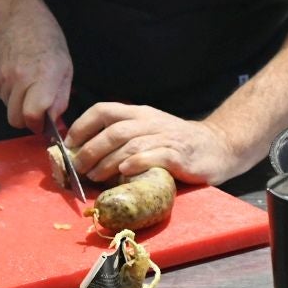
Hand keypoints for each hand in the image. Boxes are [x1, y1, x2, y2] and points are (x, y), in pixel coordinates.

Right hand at [0, 0, 71, 131]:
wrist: (15, 14)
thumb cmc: (45, 36)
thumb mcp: (65, 66)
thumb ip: (60, 97)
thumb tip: (55, 120)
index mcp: (42, 77)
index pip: (32, 116)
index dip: (38, 125)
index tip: (45, 123)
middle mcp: (19, 79)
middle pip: (16, 120)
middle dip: (27, 120)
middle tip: (38, 109)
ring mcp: (2, 78)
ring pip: (8, 109)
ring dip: (18, 105)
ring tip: (28, 85)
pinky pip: (1, 96)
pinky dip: (9, 94)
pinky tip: (17, 76)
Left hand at [65, 102, 239, 185]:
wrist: (219, 146)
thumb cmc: (176, 143)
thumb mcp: (148, 131)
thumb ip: (123, 137)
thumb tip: (84, 153)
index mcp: (138, 113)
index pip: (103, 110)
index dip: (82, 125)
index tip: (68, 143)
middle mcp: (149, 121)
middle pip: (112, 131)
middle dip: (90, 150)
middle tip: (78, 167)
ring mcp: (164, 137)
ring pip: (129, 145)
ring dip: (107, 161)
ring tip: (94, 176)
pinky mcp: (178, 155)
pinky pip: (153, 156)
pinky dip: (135, 164)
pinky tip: (123, 172)